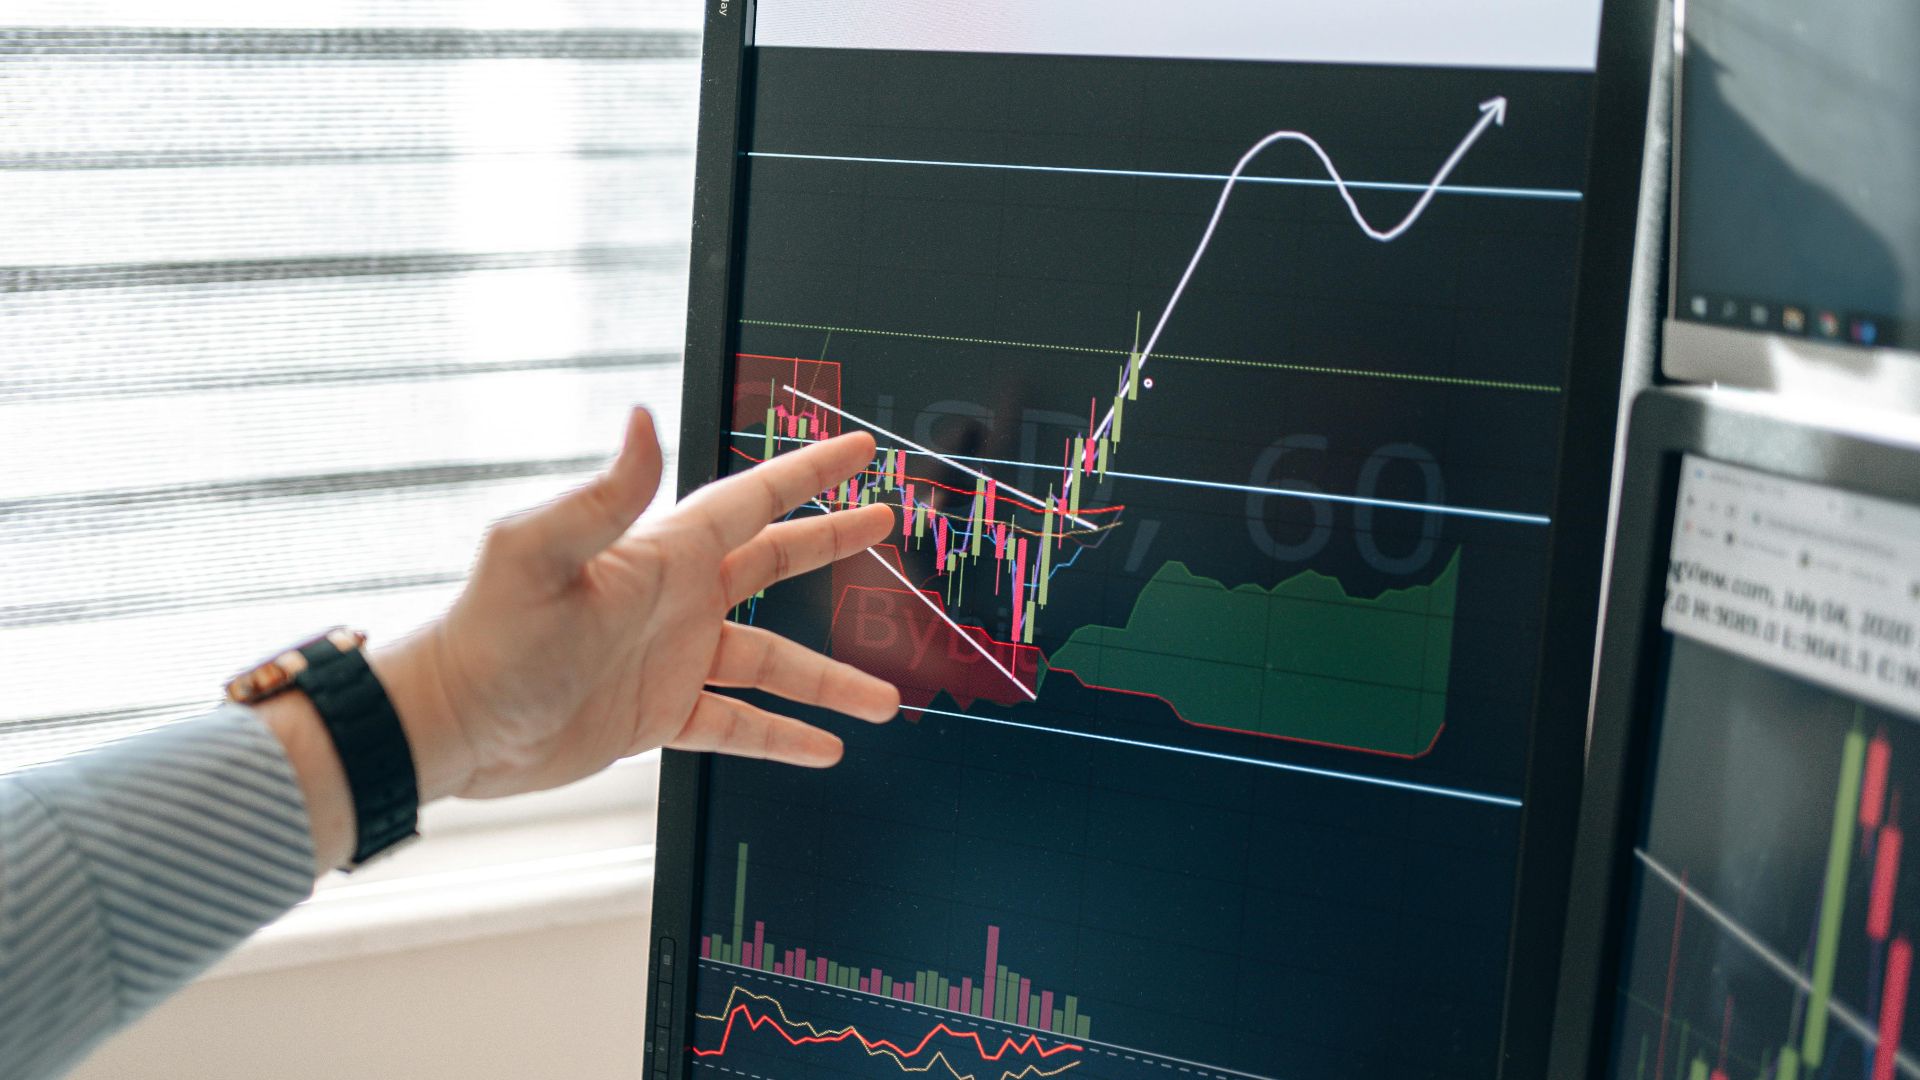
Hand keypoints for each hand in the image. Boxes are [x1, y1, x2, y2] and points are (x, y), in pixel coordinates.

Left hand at [373, 407, 900, 801]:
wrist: (452, 724)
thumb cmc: (486, 636)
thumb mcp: (542, 556)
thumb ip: (604, 496)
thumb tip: (644, 419)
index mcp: (661, 554)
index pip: (752, 502)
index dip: (807, 475)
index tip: (857, 450)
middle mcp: (676, 600)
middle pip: (774, 565)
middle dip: (832, 544)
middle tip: (885, 524)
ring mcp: (671, 658)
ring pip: (772, 663)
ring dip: (829, 680)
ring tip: (886, 699)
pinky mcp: (658, 714)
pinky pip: (737, 724)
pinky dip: (781, 737)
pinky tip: (823, 750)